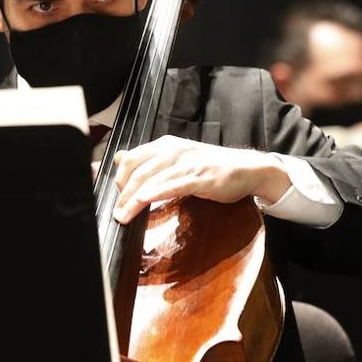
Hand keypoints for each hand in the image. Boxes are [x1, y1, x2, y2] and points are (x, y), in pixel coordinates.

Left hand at [111, 135, 290, 223]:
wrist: (245, 168)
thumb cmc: (210, 167)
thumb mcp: (176, 158)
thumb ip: (149, 160)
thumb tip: (120, 158)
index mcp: (165, 145)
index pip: (131, 158)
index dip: (119, 178)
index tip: (117, 196)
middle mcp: (173, 151)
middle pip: (137, 171)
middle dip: (123, 194)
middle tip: (117, 212)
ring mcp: (186, 164)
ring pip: (150, 180)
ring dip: (133, 200)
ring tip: (123, 216)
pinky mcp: (198, 178)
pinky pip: (171, 186)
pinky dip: (153, 195)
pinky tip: (142, 203)